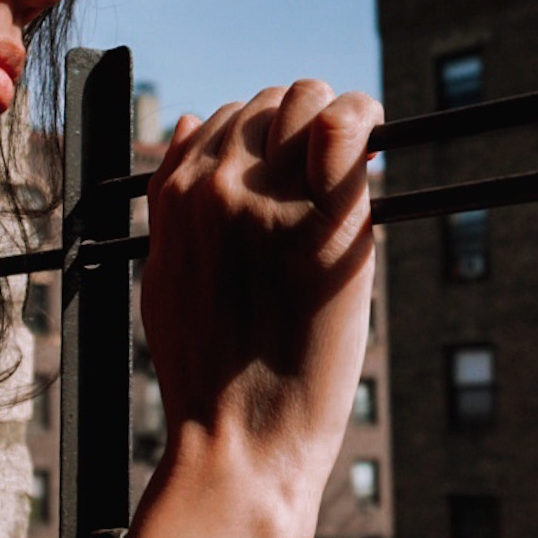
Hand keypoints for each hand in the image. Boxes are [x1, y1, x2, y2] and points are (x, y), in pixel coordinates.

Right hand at [140, 80, 381, 533]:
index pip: (223, 120)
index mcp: (175, 198)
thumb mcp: (163, 276)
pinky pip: (345, 128)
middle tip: (329, 169)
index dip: (265, 139)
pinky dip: (363, 119)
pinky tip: (374, 137)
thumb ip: (170, 199)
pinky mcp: (325, 224)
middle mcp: (217, 186)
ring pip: (304, 100)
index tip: (294, 166)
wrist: (241, 437)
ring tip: (348, 163)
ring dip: (331, 118)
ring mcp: (269, 200)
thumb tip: (188, 118)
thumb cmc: (208, 371)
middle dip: (298, 124)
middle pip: (265, 103)